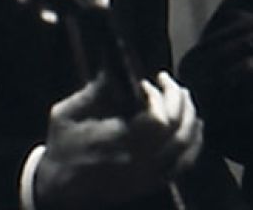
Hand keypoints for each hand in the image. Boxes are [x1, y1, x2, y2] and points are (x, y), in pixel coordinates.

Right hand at [34, 72, 203, 208]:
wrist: (57, 187)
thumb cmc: (62, 146)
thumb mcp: (67, 113)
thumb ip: (94, 90)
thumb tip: (116, 66)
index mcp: (115, 142)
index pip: (157, 119)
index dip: (160, 96)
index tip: (149, 82)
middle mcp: (136, 161)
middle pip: (176, 129)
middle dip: (178, 99)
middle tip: (169, 82)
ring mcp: (147, 175)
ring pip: (185, 146)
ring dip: (189, 116)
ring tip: (182, 97)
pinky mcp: (151, 183)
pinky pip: (184, 164)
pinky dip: (194, 142)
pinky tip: (193, 124)